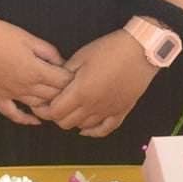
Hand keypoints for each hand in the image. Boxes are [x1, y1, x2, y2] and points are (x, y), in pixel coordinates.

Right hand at [0, 14, 68, 126]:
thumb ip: (49, 52)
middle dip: (64, 92)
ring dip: (49, 105)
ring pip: (37, 107)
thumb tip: (62, 63)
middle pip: (53, 96)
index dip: (71, 79)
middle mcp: (25, 86)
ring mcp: (10, 94)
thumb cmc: (0, 34)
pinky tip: (35, 120)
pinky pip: (13, 114)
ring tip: (56, 100)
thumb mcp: (29, 38)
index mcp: (36, 70)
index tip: (75, 75)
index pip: (63, 82)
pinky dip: (26, 120)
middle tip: (69, 88)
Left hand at [38, 30, 158, 136]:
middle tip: (55, 104)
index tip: (42, 102)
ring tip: (70, 109)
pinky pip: (105, 130)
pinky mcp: (121, 111)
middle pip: (66, 123)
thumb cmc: (110, 50)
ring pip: (82, 128)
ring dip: (73, 121)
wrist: (140, 51)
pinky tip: (86, 129)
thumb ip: (64, 73)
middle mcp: (93, 106)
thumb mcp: (81, 56)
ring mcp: (108, 111)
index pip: (55, 112)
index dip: (45, 109)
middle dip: (56, 116)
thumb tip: (54, 84)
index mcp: (80, 92)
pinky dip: (93, 132)